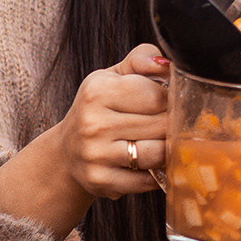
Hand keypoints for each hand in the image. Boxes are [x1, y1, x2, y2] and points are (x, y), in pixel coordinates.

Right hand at [0, 44, 169, 237]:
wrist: (67, 153)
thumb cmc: (99, 109)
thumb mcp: (113, 77)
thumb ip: (141, 60)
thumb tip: (167, 64)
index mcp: (97, 91)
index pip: (156, 96)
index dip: (172, 100)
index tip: (170, 103)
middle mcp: (93, 123)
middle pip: (161, 125)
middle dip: (173, 126)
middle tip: (172, 125)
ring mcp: (95, 155)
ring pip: (157, 154)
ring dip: (168, 151)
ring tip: (163, 143)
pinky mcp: (101, 181)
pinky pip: (146, 180)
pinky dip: (156, 175)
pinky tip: (151, 165)